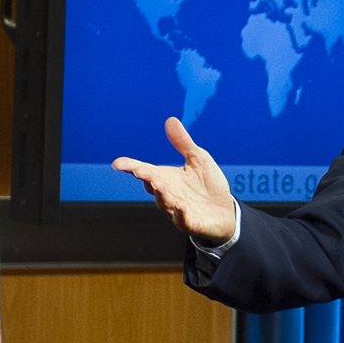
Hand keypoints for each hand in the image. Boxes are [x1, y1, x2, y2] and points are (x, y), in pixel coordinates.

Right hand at [111, 117, 236, 243]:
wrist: (225, 212)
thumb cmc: (209, 185)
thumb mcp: (198, 159)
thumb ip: (183, 143)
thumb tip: (170, 120)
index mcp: (166, 177)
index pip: (145, 170)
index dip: (130, 167)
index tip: (118, 163)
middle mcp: (167, 193)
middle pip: (152, 185)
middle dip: (146, 178)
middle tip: (141, 170)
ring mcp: (177, 209)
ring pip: (165, 202)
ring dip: (161, 194)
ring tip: (159, 185)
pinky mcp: (191, 222)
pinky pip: (183, 220)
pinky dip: (180, 214)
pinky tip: (181, 208)